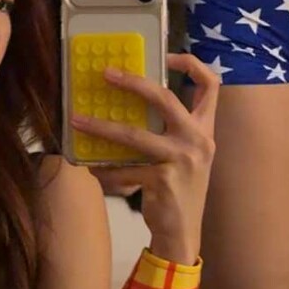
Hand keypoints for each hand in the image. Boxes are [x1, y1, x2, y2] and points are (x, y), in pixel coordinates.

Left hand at [71, 52, 217, 263]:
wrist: (183, 233)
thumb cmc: (179, 190)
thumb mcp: (184, 155)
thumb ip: (169, 131)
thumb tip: (127, 103)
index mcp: (206, 130)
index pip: (211, 85)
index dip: (191, 63)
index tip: (165, 55)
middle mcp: (199, 140)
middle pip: (166, 98)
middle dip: (134, 82)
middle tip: (106, 74)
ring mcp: (182, 160)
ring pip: (134, 134)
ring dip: (101, 127)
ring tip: (77, 120)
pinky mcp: (163, 180)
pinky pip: (124, 168)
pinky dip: (103, 168)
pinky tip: (89, 167)